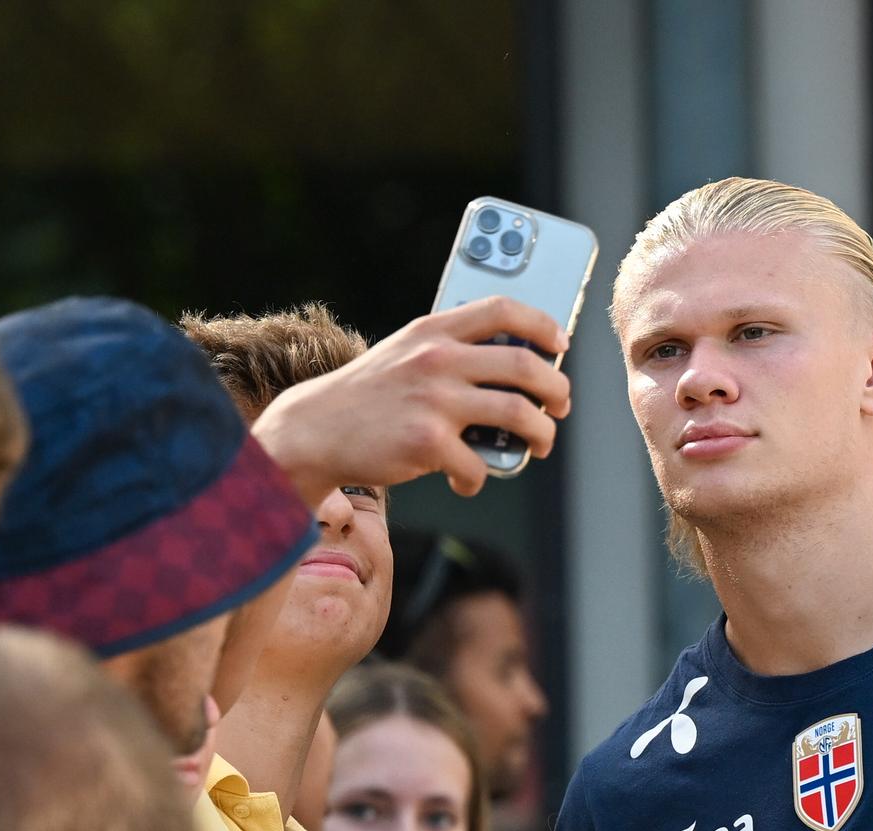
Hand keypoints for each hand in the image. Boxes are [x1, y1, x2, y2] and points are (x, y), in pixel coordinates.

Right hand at [252, 296, 570, 499]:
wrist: (313, 432)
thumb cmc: (367, 397)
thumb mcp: (403, 354)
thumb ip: (448, 351)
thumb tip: (512, 370)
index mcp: (433, 331)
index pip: (503, 309)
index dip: (542, 324)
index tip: (560, 344)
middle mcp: (437, 359)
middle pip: (526, 366)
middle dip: (557, 390)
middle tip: (560, 406)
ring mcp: (435, 401)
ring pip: (520, 415)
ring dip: (542, 435)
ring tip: (538, 444)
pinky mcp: (428, 444)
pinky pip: (479, 465)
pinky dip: (478, 477)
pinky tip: (465, 478)